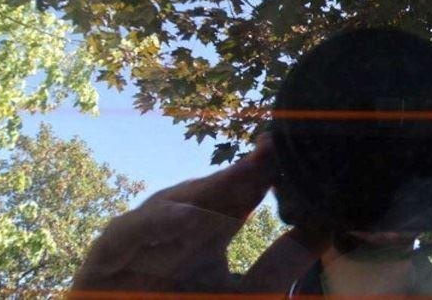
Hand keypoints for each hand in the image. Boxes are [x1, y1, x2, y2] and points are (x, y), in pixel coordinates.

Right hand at [70, 134, 328, 294]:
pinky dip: (157, 223)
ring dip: (207, 189)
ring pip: (174, 203)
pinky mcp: (105, 257)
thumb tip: (327, 226)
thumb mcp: (249, 294)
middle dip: (243, 170)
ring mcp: (141, 237)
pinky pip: (129, 233)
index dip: (268, 170)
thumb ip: (283, 262)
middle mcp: (178, 226)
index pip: (244, 192)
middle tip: (276, 147)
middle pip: (213, 190)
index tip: (298, 146)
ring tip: (246, 173)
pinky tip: (190, 216)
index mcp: (211, 228)